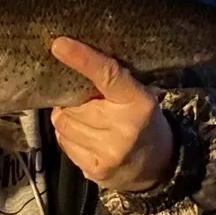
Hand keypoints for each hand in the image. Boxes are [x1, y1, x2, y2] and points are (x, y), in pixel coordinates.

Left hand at [49, 38, 176, 192]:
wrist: (156, 166)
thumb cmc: (142, 122)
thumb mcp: (138, 97)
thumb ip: (111, 84)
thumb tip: (70, 64)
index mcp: (139, 102)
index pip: (108, 75)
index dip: (82, 58)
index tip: (59, 45)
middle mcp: (124, 127)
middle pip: (75, 104)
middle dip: (73, 101)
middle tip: (85, 102)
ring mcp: (108, 151)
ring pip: (63, 122)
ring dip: (67, 117)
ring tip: (85, 120)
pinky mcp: (94, 169)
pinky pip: (63, 142)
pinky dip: (67, 135)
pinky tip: (84, 137)